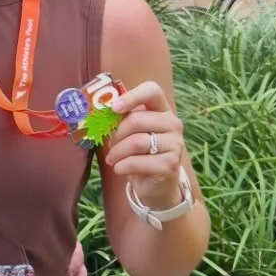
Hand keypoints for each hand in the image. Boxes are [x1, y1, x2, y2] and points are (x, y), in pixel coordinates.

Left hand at [100, 80, 185, 207]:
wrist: (156, 185)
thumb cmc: (140, 153)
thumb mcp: (131, 134)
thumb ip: (121, 120)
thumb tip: (100, 111)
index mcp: (162, 110)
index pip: (152, 90)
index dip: (132, 96)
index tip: (114, 108)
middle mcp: (173, 124)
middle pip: (137, 119)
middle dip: (116, 134)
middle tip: (109, 146)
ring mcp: (175, 144)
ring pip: (136, 142)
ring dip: (117, 152)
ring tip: (112, 159)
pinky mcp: (171, 164)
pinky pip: (138, 162)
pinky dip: (122, 166)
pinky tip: (120, 169)